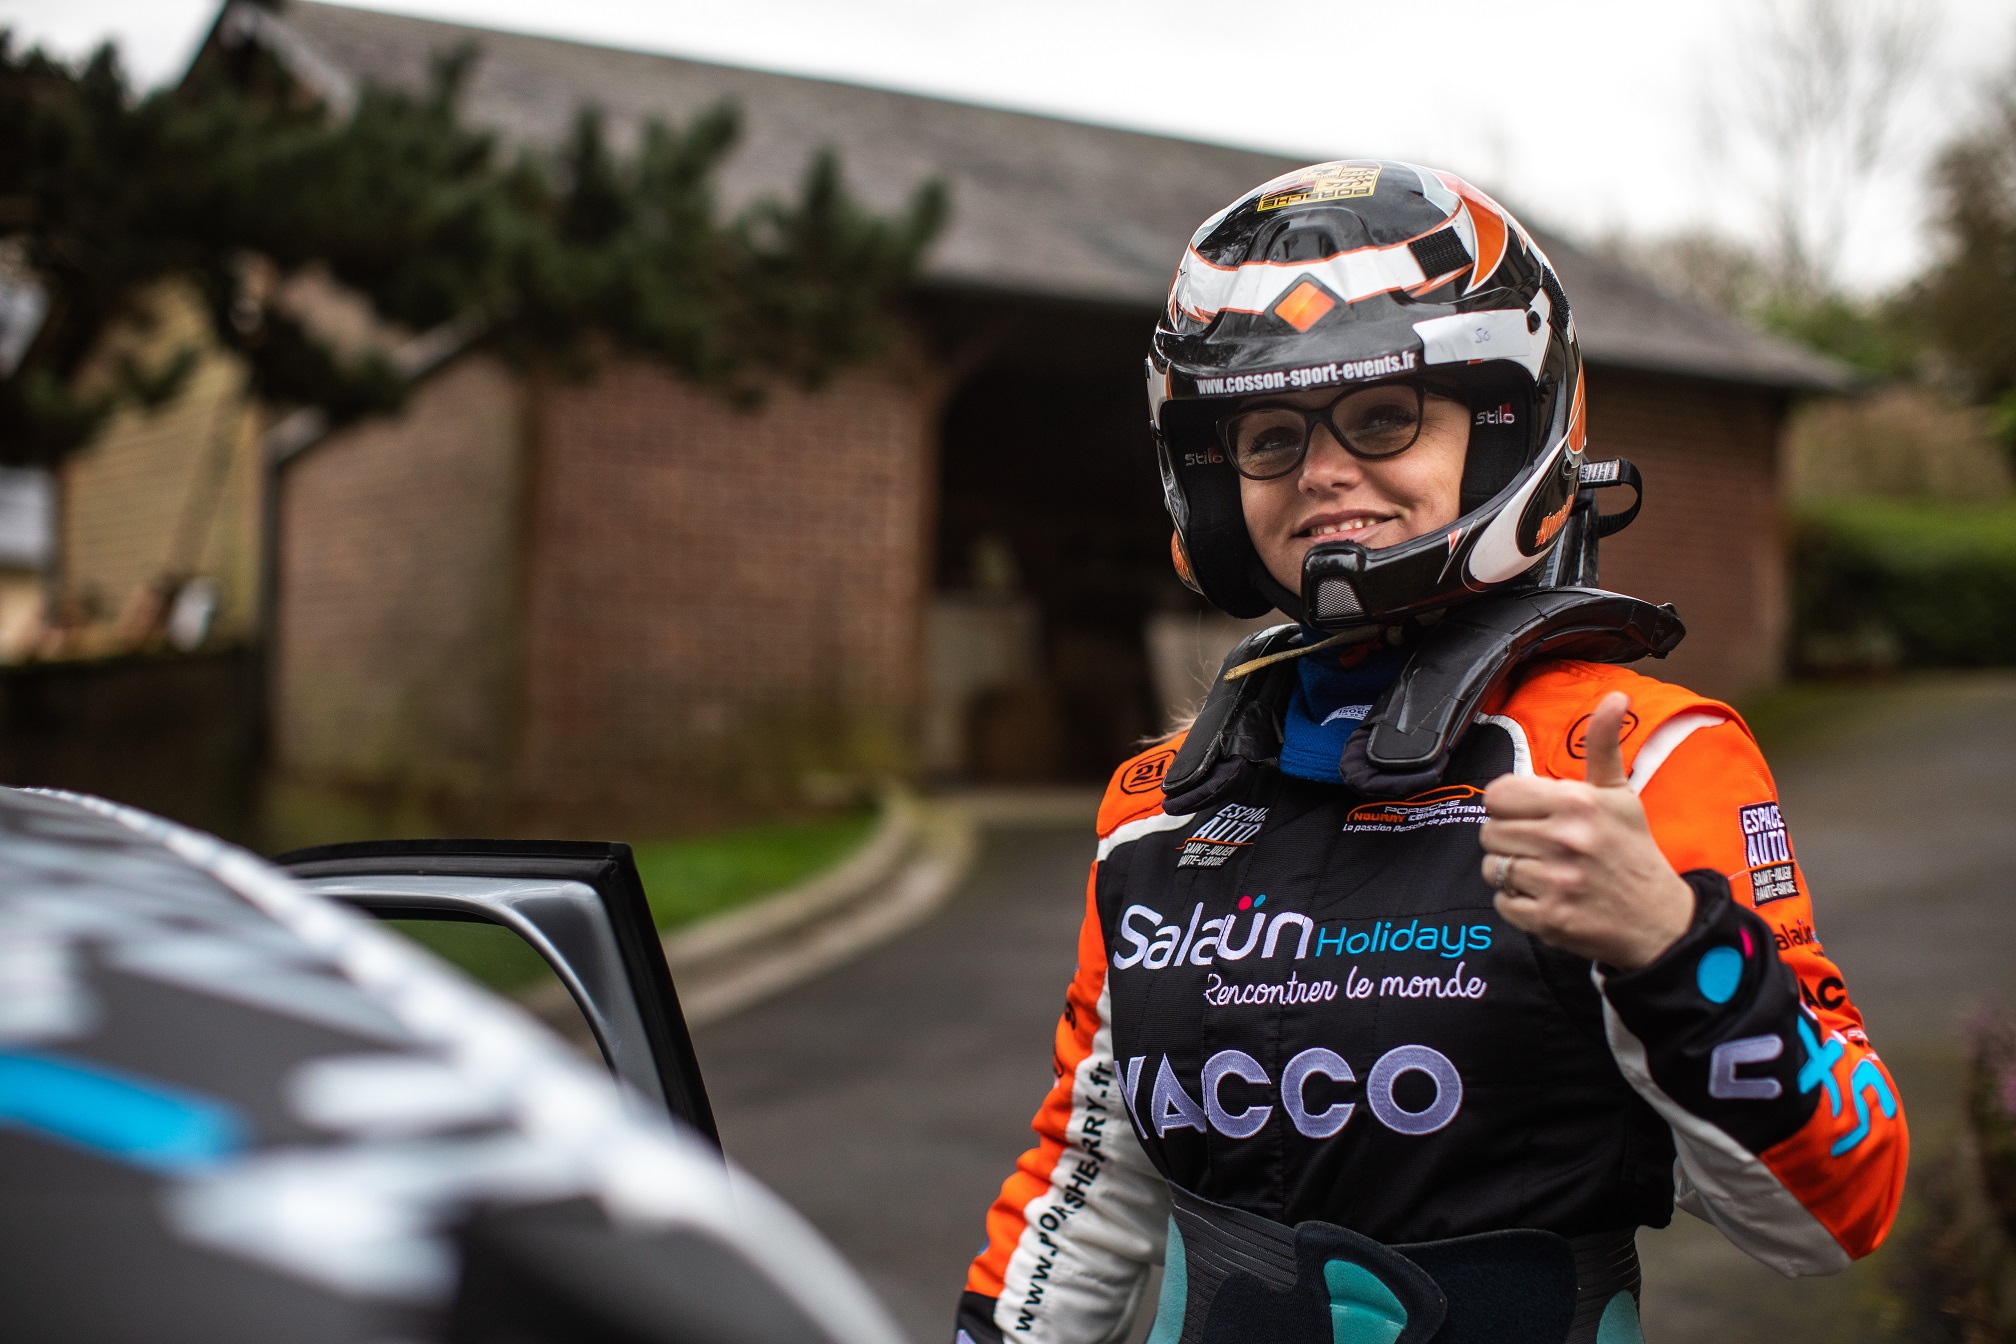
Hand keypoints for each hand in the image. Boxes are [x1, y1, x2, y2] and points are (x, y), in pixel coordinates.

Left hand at [1477, 691, 1694, 969]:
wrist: (1661, 921)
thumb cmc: (1633, 852)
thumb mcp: (1620, 794)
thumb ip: (1604, 745)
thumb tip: (1615, 696)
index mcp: (1577, 803)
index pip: (1497, 795)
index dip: (1508, 806)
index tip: (1530, 816)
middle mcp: (1565, 840)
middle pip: (1489, 833)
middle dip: (1509, 840)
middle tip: (1540, 847)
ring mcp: (1556, 881)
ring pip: (1492, 868)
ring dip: (1512, 872)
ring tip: (1545, 872)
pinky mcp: (1549, 918)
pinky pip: (1502, 902)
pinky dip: (1517, 903)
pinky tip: (1547, 897)